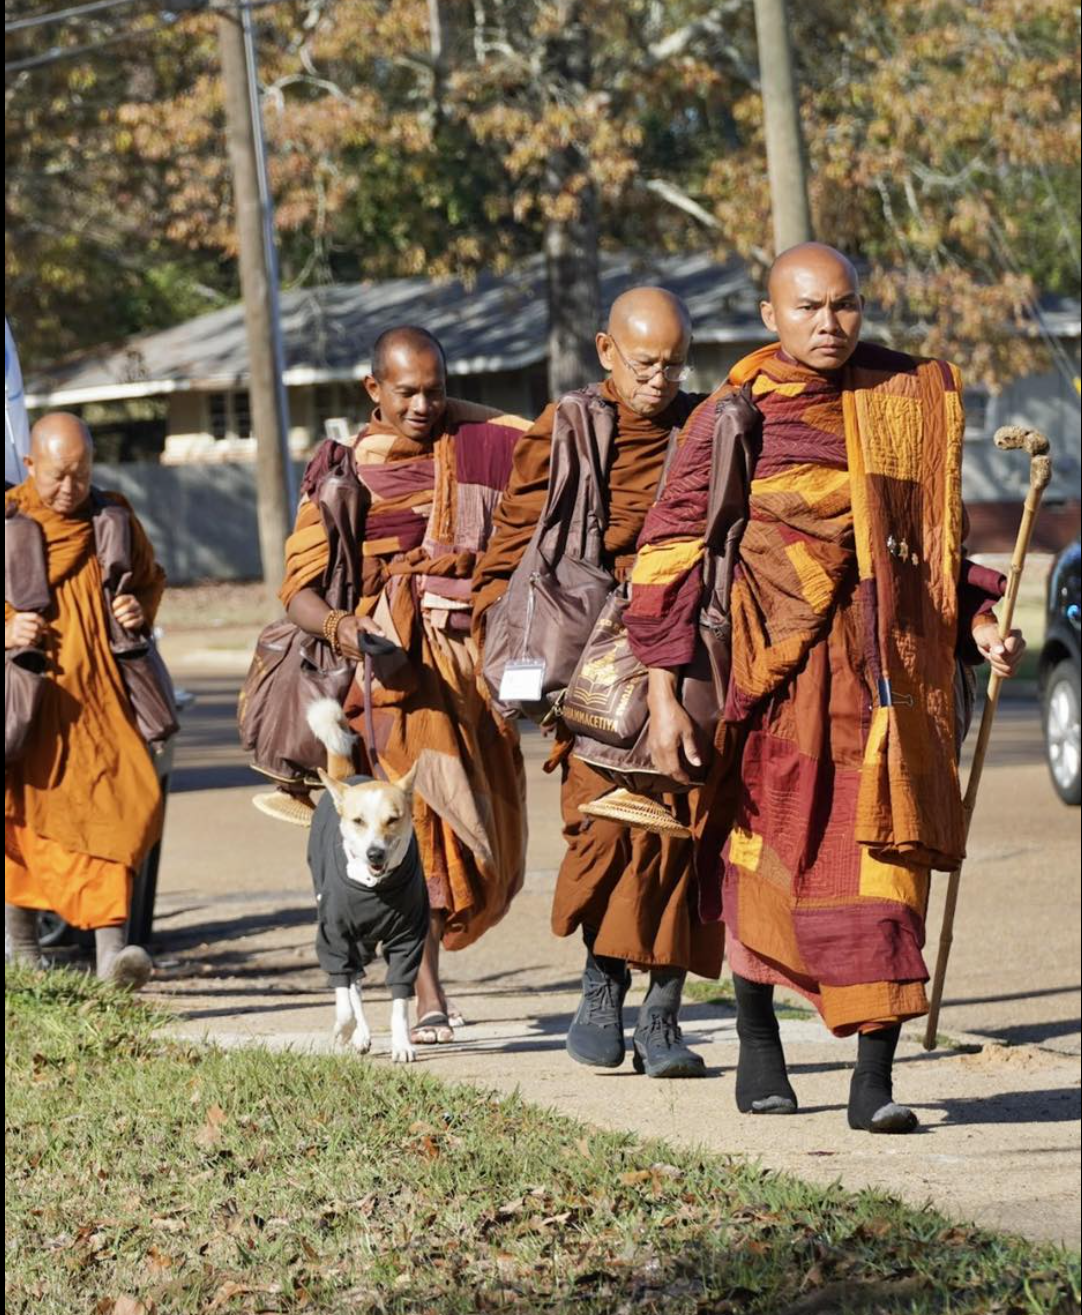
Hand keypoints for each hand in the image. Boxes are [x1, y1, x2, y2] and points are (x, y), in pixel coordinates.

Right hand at [5, 611, 45, 649]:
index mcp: (19, 616)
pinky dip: (32, 643)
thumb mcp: (21, 621)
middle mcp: (17, 622)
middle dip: (40, 632)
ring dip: (38, 639)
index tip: (45, 626)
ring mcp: (15, 631)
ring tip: (36, 639)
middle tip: (40, 634)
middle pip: (36, 627)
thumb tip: (47, 626)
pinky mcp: (14, 639)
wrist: (3, 636)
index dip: (42, 621)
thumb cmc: (16, 628)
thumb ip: (32, 621)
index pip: (35, 616)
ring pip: (34, 635)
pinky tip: (31, 643)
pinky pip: (29, 642)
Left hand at [112, 594, 145, 632]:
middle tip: (114, 616)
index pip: (121, 599)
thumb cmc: (120, 610)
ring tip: (118, 620)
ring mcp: (140, 611)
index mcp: (130, 598)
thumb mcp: (117, 605)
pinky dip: (127, 624)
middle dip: (118, 613)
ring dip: (121, 619)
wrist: (130, 618)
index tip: (112, 609)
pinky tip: (123, 624)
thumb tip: (108, 608)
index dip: (115, 605)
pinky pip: (134, 622)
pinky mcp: (141, 619)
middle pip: (127, 608)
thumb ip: (113, 605)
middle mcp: (136, 604)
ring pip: (129, 615)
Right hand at [335, 613, 384, 661]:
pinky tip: (362, 649)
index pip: (363, 647)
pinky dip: (361, 656)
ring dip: (365, 654)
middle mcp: (345, 644)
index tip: (375, 645)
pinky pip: (356, 659)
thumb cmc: (354, 622)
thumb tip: (383, 635)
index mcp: (350, 634)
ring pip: (359, 657)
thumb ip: (374, 627)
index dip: (371, 648)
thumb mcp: (364, 620)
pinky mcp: (344, 654)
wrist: (340, 625)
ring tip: (367, 646)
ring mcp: (344, 650)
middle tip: (372, 645)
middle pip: (362, 653)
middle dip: (369, 651)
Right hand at [647, 669, 701, 783]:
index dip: (681, 777)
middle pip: (665, 770)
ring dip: (667, 771)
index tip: (688, 780)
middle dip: (674, 776)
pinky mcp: (650, 742)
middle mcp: (658, 750)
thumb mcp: (688, 732)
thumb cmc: (676, 716)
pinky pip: (654, 759)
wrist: (661, 704)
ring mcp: (652, 746)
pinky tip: (666, 762)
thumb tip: (697, 764)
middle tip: (684, 777)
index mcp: (668, 748)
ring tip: (676, 772)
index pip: (674, 769)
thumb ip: (691, 749)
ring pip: (658, 766)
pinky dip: (660, 765)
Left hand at [972, 621, 1025, 678]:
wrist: (985, 638)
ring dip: (996, 665)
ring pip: (1010, 669)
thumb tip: (1002, 652)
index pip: (1011, 650)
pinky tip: (994, 664)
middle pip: (1010, 661)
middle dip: (996, 659)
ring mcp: (1020, 655)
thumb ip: (995, 642)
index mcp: (1017, 634)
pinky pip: (1009, 674)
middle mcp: (1021, 645)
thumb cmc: (987, 633)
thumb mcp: (988, 635)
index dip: (1000, 653)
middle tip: (990, 651)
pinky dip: (999, 671)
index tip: (992, 647)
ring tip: (992, 656)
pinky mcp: (1016, 664)